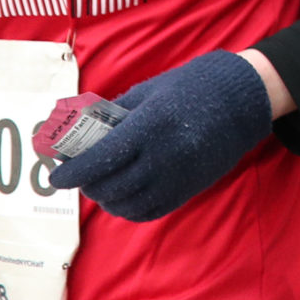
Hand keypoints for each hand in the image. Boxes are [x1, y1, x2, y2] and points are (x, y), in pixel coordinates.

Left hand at [43, 51, 273, 220]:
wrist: (244, 102)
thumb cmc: (193, 87)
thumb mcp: (151, 91)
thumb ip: (118, 113)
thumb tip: (83, 131)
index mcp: (149, 126)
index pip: (99, 159)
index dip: (72, 172)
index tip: (55, 176)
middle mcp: (162, 157)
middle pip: (109, 186)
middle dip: (86, 184)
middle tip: (78, 175)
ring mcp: (177, 177)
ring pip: (127, 205)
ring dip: (106, 199)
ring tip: (101, 186)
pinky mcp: (189, 190)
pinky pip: (149, 211)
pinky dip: (129, 209)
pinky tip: (123, 197)